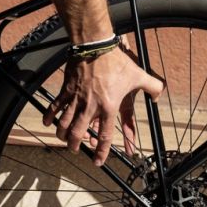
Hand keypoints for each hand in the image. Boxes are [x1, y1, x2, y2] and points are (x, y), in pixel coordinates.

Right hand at [42, 46, 164, 165]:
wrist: (95, 45)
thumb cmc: (116, 61)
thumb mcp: (139, 75)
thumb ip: (153, 87)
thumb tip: (159, 96)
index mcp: (109, 107)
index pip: (105, 136)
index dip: (101, 152)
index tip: (98, 161)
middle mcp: (90, 106)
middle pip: (78, 133)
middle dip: (75, 145)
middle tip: (75, 148)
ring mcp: (76, 99)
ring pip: (64, 123)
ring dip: (62, 134)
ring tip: (63, 138)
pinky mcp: (66, 89)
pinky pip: (55, 106)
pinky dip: (49, 116)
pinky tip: (47, 123)